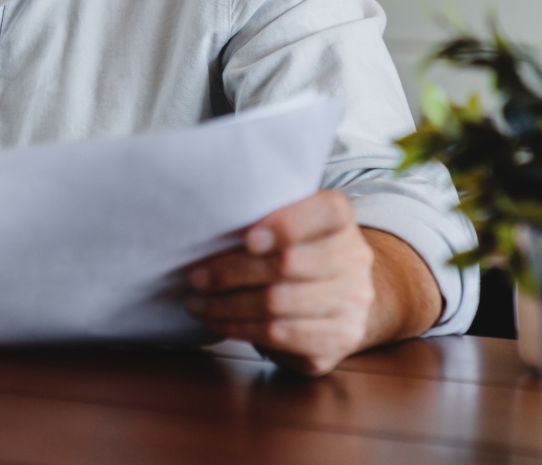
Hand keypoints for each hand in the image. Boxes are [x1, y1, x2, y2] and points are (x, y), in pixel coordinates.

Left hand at [186, 189, 374, 375]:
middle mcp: (354, 260)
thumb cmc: (295, 247)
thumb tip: (207, 224)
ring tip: (197, 303)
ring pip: (277, 304)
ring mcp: (352, 303)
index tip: (248, 239)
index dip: (287, 225)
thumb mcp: (286, 219)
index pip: (328, 212)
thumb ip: (261, 214)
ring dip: (226, 306)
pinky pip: (281, 336)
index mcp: (340, 220)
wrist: (340, 293)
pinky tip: (217, 322)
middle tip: (196, 278)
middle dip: (231, 272)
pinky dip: (240, 329)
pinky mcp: (340, 340)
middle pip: (288, 264)